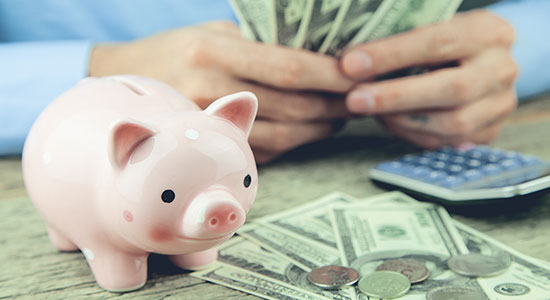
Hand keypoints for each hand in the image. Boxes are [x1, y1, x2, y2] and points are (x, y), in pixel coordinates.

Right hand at [89, 21, 353, 163]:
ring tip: (338, 117)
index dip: (329, 74)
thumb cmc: (179, 51)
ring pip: (282, 134)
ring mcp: (206, 124)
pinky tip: (308, 131)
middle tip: (357, 99)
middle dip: (333, 104)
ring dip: (319, 128)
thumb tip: (318, 56)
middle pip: (291, 104)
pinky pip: (263, 151)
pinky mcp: (207, 149)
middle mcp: (208, 88)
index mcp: (213, 50)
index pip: (287, 66)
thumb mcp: (216, 31)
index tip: (358, 75)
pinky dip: (294, 143)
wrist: (123, 83)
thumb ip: (261, 43)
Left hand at [340, 10, 517, 148]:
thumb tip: (351, 60)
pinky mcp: (489, 131)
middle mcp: (501, 69)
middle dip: (396, 96)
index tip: (351, 64)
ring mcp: (500, 104)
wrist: (479, 62)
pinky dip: (411, 133)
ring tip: (368, 110)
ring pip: (452, 123)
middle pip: (451, 89)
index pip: (437, 42)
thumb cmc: (440, 42)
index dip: (391, 55)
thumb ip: (400, 40)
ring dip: (401, 120)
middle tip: (354, 99)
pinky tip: (388, 121)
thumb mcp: (428, 28)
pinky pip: (447, 142)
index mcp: (487, 32)